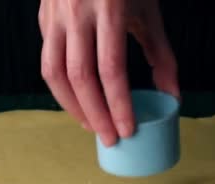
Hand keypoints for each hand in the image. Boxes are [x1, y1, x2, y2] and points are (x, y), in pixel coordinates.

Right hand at [38, 0, 179, 145]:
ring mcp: (55, 14)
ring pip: (54, 73)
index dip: (118, 104)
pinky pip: (47, 61)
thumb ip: (161, 55)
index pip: (111, 68)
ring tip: (90, 125)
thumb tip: (172, 97)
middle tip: (110, 138)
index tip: (127, 129)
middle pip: (80, 76)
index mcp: (110, 7)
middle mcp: (77, 11)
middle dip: (95, 114)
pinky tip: (76, 101)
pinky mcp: (43, 19)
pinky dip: (61, 88)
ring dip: (71, 107)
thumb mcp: (147, 12)